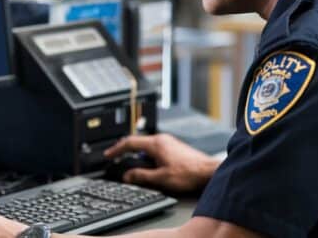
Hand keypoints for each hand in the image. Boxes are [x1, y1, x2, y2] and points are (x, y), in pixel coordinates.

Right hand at [104, 134, 220, 191]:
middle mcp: (162, 139)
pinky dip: (146, 154)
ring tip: (130, 163)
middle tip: (115, 157)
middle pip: (137, 142)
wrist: (208, 171)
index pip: (129, 143)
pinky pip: (154, 147)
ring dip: (136, 153)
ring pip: (146, 145)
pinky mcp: (174, 147)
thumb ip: (141, 176)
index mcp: (155, 144)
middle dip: (125, 150)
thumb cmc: (189, 173)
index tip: (109, 155)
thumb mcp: (161, 178)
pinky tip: (148, 164)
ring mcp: (169, 142)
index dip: (116, 149)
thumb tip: (127, 175)